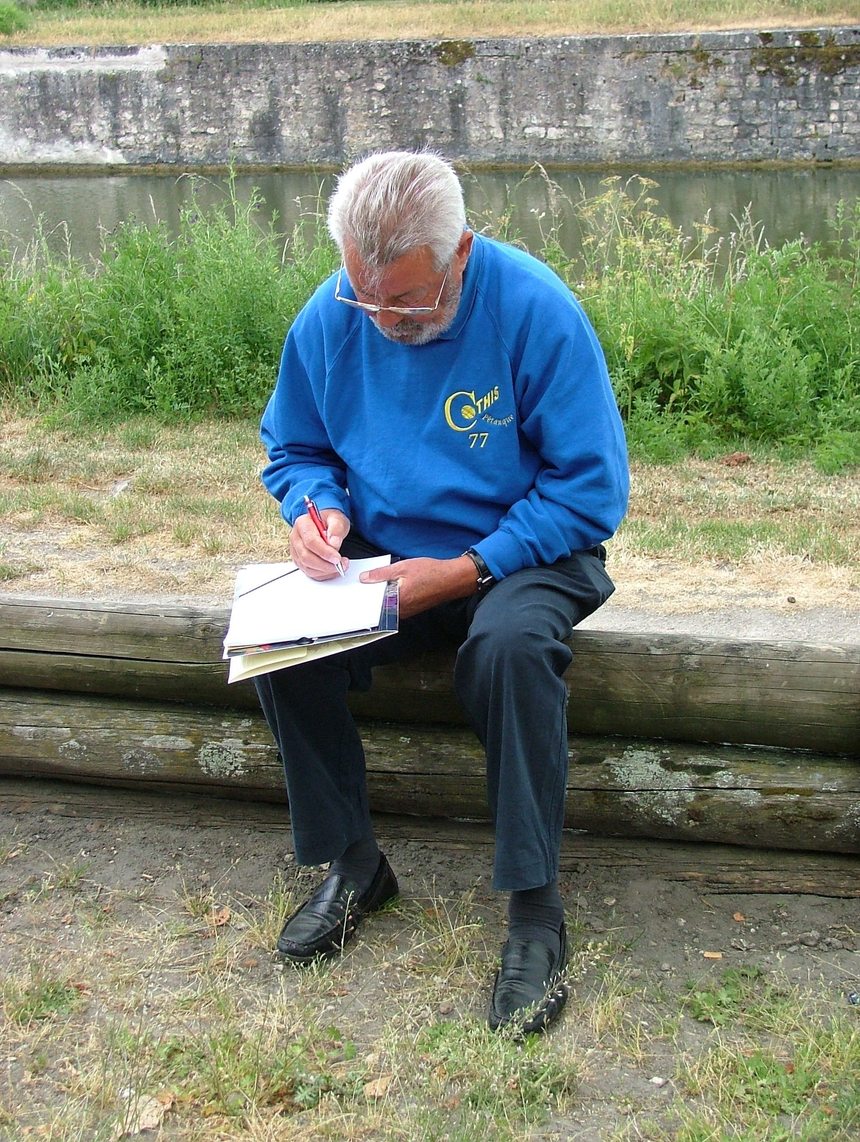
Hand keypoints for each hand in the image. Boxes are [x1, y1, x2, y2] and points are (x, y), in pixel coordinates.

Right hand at [290, 508, 349, 579]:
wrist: (325, 525)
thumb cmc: (330, 521)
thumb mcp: (337, 519)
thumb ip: (336, 529)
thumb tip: (334, 544)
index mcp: (303, 524)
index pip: (310, 541)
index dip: (324, 552)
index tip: (337, 558)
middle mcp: (296, 538)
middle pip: (306, 556)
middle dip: (325, 564)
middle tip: (341, 564)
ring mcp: (296, 551)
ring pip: (307, 567)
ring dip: (325, 571)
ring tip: (340, 566)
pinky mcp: (300, 561)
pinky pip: (309, 572)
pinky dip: (323, 574)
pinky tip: (333, 569)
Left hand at [360, 555, 477, 619]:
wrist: (452, 579)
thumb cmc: (430, 571)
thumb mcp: (402, 567)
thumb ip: (381, 574)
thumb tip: (363, 578)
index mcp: (397, 601)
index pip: (373, 605)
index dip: (362, 598)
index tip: (353, 592)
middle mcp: (401, 611)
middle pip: (378, 607)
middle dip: (369, 597)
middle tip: (359, 586)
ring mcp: (407, 612)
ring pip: (387, 606)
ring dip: (379, 597)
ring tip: (372, 584)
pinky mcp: (412, 609)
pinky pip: (395, 605)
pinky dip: (389, 597)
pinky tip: (388, 586)